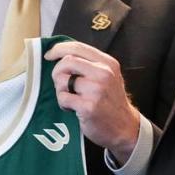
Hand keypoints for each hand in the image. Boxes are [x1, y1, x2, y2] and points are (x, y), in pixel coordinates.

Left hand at [45, 41, 139, 163]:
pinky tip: (72, 108)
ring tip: (70, 98)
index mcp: (107, 63)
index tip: (49, 55)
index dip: (58, 49)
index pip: (77, 47)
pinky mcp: (88, 106)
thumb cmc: (112, 102)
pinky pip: (63, 97)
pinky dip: (63, 103)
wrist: (125, 127)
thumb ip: (90, 64)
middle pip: (67, 61)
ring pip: (62, 80)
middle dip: (57, 71)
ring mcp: (96, 90)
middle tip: (61, 83)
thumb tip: (61, 55)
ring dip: (60, 90)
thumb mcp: (108, 76)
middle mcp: (103, 73)